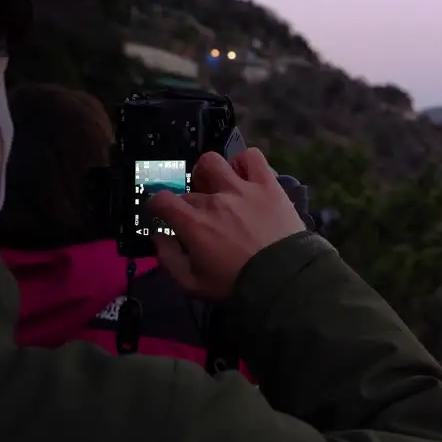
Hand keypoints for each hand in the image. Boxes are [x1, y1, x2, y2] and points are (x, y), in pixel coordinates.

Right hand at [147, 148, 305, 300]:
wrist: (284, 278)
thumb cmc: (237, 284)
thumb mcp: (192, 284)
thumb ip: (168, 259)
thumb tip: (158, 236)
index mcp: (193, 223)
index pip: (161, 199)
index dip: (157, 205)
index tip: (163, 212)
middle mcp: (214, 200)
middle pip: (190, 189)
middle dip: (189, 200)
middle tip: (200, 212)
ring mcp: (242, 188)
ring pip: (213, 161)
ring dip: (209, 172)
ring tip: (216, 185)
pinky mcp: (267, 184)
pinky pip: (251, 157)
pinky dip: (244, 162)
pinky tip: (244, 176)